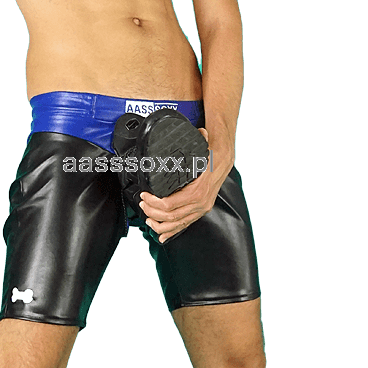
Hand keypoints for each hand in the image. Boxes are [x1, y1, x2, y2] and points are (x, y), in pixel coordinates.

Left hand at [138, 129, 231, 243]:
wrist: (224, 159)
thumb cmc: (212, 154)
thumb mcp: (203, 148)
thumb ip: (200, 141)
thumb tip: (200, 132)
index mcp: (198, 191)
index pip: (171, 204)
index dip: (154, 203)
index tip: (144, 196)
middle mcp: (201, 203)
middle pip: (171, 216)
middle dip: (153, 212)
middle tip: (143, 205)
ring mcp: (202, 208)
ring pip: (177, 224)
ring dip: (160, 224)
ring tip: (148, 219)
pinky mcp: (201, 210)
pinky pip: (185, 224)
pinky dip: (173, 231)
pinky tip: (163, 235)